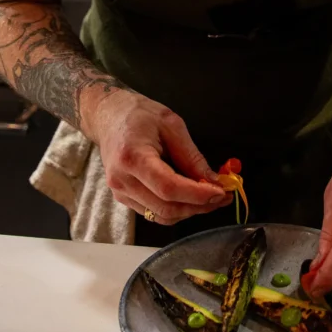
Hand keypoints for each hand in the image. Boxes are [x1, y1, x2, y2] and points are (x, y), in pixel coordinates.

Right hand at [87, 90, 229, 223]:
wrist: (108, 116)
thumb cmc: (139, 115)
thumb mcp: (171, 124)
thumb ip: (191, 156)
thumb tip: (213, 181)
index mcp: (132, 157)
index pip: (168, 187)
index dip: (197, 195)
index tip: (221, 191)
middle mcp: (122, 180)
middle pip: (166, 208)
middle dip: (199, 206)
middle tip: (223, 196)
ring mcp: (120, 192)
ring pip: (161, 216)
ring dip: (190, 211)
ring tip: (211, 197)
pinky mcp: (123, 198)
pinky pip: (153, 213)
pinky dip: (176, 209)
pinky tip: (191, 197)